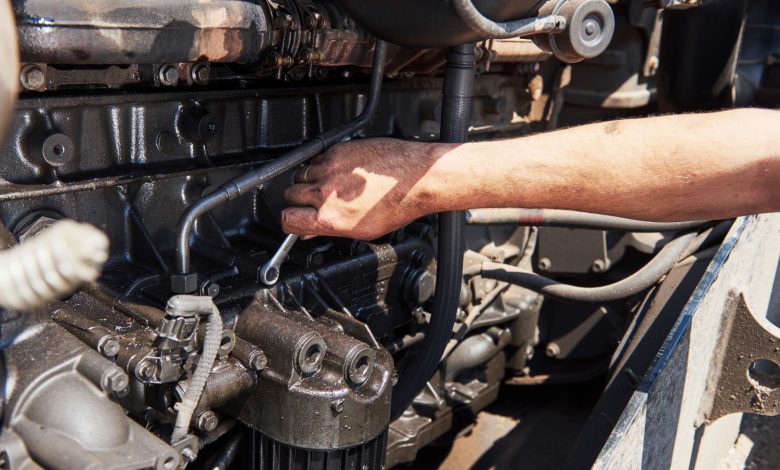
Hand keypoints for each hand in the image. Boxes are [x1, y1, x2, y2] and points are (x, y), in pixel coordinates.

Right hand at [281, 138, 441, 239]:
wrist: (416, 177)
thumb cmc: (397, 204)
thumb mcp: (362, 230)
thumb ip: (329, 229)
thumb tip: (309, 231)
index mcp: (330, 217)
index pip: (288, 219)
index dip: (289, 220)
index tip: (294, 219)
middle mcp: (325, 192)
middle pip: (290, 194)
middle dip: (298, 199)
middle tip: (314, 201)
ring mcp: (330, 168)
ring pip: (301, 174)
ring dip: (310, 180)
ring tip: (331, 185)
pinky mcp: (337, 150)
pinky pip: (317, 158)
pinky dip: (324, 164)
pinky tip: (342, 171)